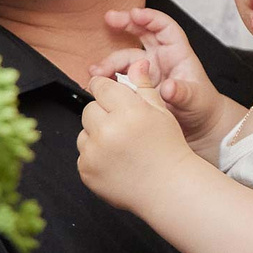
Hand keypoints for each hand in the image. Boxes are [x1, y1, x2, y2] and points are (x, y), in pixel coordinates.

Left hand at [75, 64, 196, 212]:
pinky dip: (95, 157)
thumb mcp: (160, 112)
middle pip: (89, 109)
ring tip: (121, 147)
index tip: (111, 96)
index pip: (100, 86)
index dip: (106, 90)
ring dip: (97, 136)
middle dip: (103, 115)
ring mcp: (94, 153)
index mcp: (127, 111)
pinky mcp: (87, 171)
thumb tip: (137, 63)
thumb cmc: (169, 149)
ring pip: (83, 132)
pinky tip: (116, 162)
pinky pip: (83, 155)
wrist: (169, 188)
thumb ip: (143, 86)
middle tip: (124, 128)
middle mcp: (107, 130)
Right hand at [100, 7, 228, 154]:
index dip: (149, 17)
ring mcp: (147, 70)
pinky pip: (120, 77)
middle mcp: (160, 57)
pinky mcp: (137, 85)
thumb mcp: (196, 99)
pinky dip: (108, 79)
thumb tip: (169, 87)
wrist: (198, 126)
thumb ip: (182, 93)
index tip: (135, 14)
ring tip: (96, 71)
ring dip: (110, 61)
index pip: (164, 27)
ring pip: (126, 57)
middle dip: (125, 23)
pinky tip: (97, 84)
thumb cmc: (201, 107)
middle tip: (109, 19)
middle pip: (141, 32)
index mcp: (177, 53)